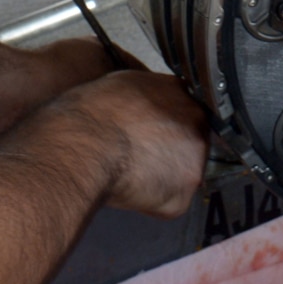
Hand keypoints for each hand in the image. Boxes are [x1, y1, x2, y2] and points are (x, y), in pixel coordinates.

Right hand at [65, 71, 209, 217]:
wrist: (85, 146)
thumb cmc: (91, 112)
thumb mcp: (123, 81)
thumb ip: (148, 92)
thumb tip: (147, 103)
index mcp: (180, 92)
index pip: (183, 110)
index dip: (164, 125)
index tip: (147, 134)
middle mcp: (197, 124)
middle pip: (189, 141)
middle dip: (169, 150)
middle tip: (139, 155)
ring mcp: (195, 163)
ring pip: (181, 173)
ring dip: (163, 176)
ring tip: (132, 173)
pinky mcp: (182, 197)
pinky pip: (169, 202)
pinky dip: (152, 201)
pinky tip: (131, 190)